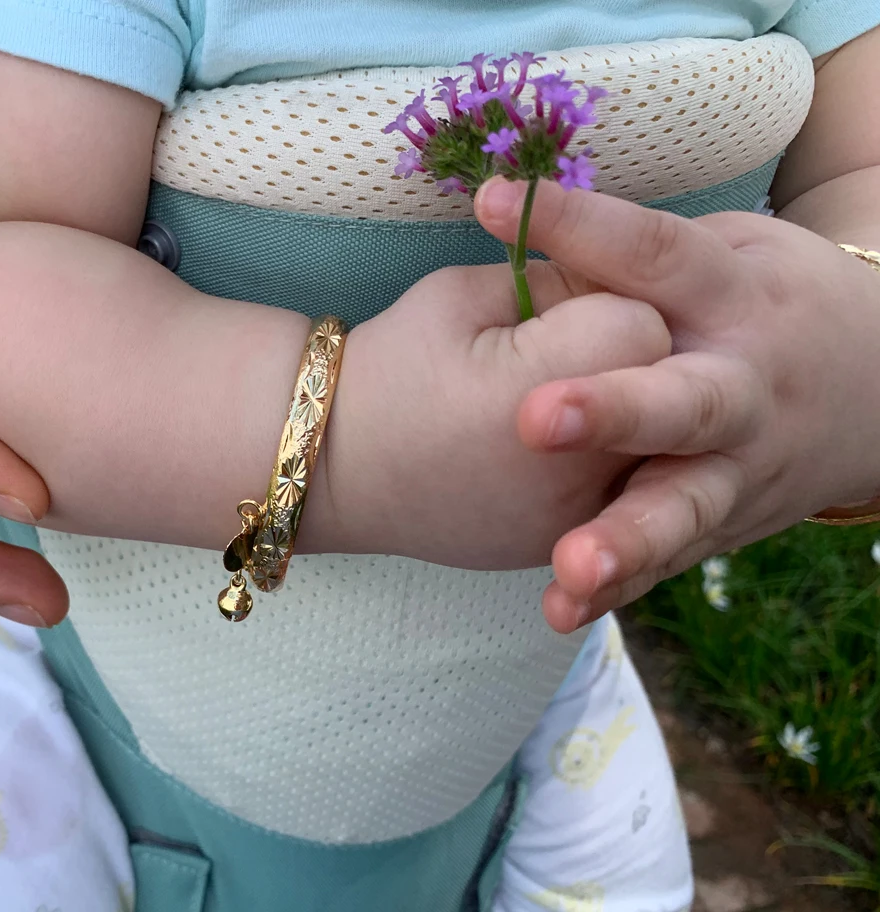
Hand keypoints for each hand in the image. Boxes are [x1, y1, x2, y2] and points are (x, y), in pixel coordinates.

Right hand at [323, 256, 671, 569]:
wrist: (333, 465)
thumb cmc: (390, 367)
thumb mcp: (461, 295)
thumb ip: (554, 278)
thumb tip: (621, 280)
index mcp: (549, 386)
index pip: (644, 325)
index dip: (611, 303)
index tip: (567, 304)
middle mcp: (577, 466)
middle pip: (668, 395)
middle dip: (634, 366)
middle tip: (579, 354)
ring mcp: (571, 518)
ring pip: (652, 450)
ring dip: (632, 421)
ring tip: (566, 404)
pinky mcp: (560, 543)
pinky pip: (615, 494)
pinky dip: (603, 466)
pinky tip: (556, 452)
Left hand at [475, 176, 879, 629]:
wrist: (876, 387)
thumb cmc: (768, 304)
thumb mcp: (730, 258)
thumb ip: (645, 260)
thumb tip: (529, 221)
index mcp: (737, 297)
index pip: (655, 256)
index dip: (580, 226)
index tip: (492, 204)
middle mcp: (745, 386)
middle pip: (684, 401)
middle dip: (614, 411)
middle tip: (536, 420)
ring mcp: (742, 467)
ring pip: (684, 504)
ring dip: (626, 539)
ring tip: (569, 567)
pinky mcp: (728, 522)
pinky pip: (671, 559)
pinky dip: (622, 587)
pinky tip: (563, 608)